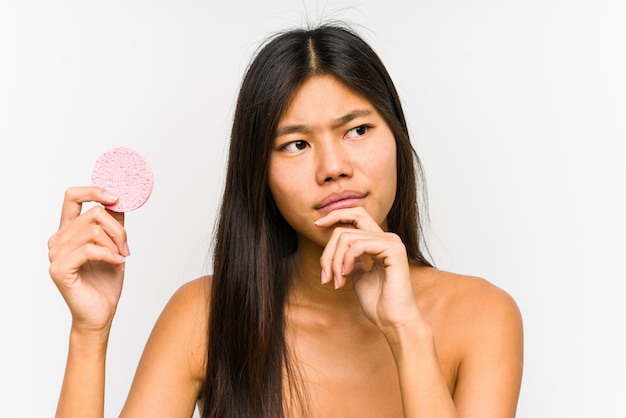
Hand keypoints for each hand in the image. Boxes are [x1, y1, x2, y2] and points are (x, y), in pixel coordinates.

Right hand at [48, 186, 128, 332]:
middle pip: (93, 214)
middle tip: (127, 247)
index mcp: (68, 231)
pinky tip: (118, 264)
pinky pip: (90, 249)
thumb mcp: (114, 246)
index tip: (116, 197)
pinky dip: (110, 255)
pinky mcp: (59, 268)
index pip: (72, 197)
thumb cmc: (105, 282)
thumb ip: (114, 223)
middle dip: (118, 229)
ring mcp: (56, 254)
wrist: (100, 313)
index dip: (94, 191)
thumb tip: (120, 200)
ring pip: (94, 230)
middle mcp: (58, 239)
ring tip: (121, 258)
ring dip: (116, 244)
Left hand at [315, 207, 420, 335]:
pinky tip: (345, 277)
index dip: (335, 215)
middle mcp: (387, 238)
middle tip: (325, 275)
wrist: (394, 322)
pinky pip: (358, 245)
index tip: (317, 225)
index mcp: (380, 242)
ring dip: (334, 261)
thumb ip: (350, 259)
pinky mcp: (393, 250)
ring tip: (336, 281)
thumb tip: (337, 248)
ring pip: (347, 237)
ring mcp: (391, 242)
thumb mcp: (358, 276)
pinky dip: (345, 261)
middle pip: (346, 227)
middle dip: (328, 251)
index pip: (356, 215)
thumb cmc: (378, 304)